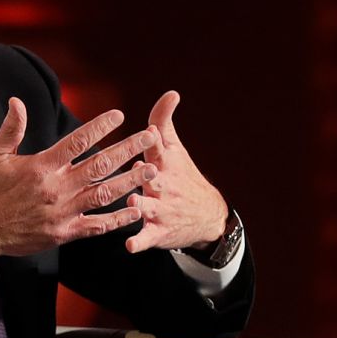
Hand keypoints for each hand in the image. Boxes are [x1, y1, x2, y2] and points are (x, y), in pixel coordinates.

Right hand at [0, 102, 156, 264]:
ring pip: (105, 194)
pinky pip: (96, 226)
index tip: (118, 115)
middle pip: (100, 164)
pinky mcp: (63, 232)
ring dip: (131, 181)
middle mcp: (56, 188)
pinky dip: (117, 219)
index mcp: (42, 166)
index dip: (100, 126)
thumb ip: (11, 129)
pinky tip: (135, 211)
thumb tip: (16, 102)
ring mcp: (62, 212)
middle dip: (128, 149)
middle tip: (149, 137)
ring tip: (152, 170)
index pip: (77, 142)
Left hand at [125, 92, 228, 254]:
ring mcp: (161, 209)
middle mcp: (163, 185)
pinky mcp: (157, 232)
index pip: (158, 148)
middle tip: (142, 167)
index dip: (153, 139)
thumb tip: (171, 92)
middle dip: (148, 173)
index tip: (150, 131)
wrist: (207, 215)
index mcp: (164, 164)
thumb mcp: (175, 149)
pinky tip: (130, 245)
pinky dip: (139, 242)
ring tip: (134, 202)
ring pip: (148, 207)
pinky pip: (146, 238)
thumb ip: (164, 121)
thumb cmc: (182, 176)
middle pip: (153, 178)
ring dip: (141, 205)